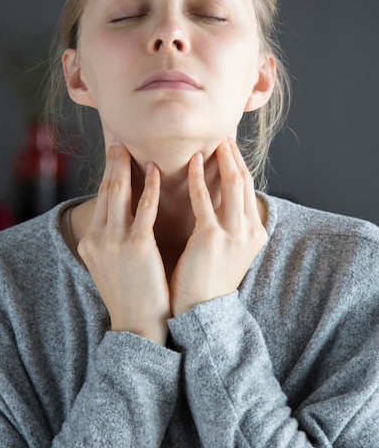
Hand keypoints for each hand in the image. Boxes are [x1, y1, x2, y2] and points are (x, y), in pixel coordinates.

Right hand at [77, 142, 170, 345]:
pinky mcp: (136, 247)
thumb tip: (123, 218)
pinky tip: (155, 172)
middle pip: (105, 190)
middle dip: (112, 162)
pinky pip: (143, 210)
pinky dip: (149, 188)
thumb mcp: (111, 265)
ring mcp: (115, 242)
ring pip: (119, 193)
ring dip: (126, 166)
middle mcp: (98, 237)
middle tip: (119, 139)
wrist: (137, 327)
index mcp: (91, 241)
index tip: (113, 154)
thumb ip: (113, 239)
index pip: (100, 199)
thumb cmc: (131, 296)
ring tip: (133, 146)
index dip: (107, 173)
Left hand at [170, 138, 266, 316]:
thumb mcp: (228, 251)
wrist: (201, 312)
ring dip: (222, 159)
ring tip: (211, 142)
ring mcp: (234, 233)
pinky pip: (205, 199)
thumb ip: (229, 225)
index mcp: (255, 233)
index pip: (249, 189)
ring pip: (232, 184)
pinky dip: (199, 178)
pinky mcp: (212, 237)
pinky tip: (192, 162)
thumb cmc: (206, 280)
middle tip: (223, 136)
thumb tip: (217, 201)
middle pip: (244, 181)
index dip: (239, 164)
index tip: (229, 146)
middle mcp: (250, 230)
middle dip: (234, 156)